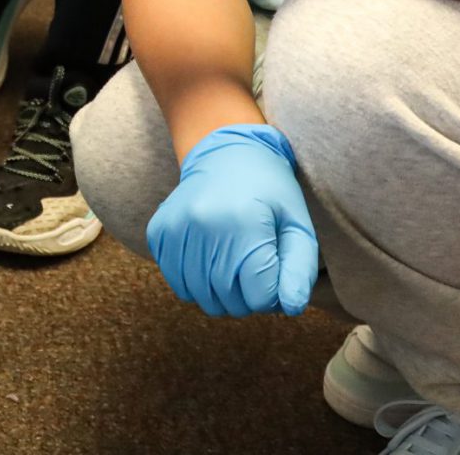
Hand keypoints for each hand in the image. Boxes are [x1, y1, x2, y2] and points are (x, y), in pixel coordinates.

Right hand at [146, 124, 318, 317]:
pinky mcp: (159, 231)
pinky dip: (195, 283)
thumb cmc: (268, 190)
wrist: (223, 151)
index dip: (273, 294)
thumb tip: (290, 308)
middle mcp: (205, 226)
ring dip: (222, 294)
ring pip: (202, 297)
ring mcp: (177, 229)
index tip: (274, 272)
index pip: (260, 296)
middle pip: (230, 301)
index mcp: (244, 224)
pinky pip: (177, 283)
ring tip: (233, 266)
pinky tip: (208, 260)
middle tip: (254, 271)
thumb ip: (299, 269)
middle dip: (248, 298)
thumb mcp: (297, 223)